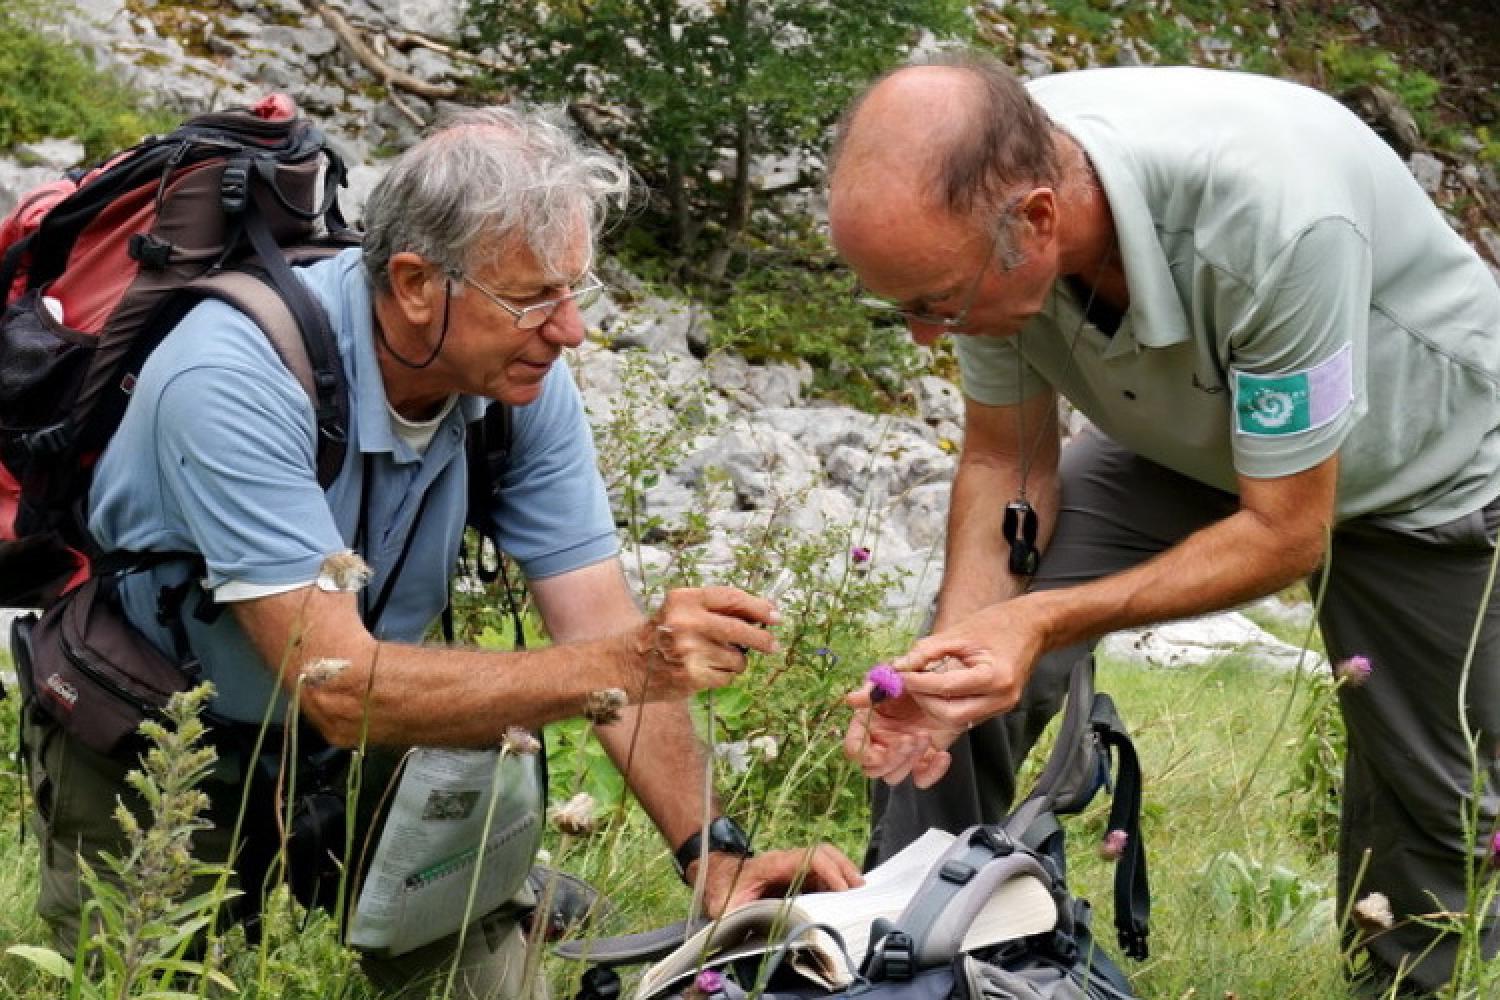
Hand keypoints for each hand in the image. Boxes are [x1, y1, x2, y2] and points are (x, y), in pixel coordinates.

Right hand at [627, 586, 779, 701]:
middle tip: (773, 645)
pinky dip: (722, 676)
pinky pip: (726, 677)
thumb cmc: (658, 636)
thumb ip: (715, 610)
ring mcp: (689, 650)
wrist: (625, 665)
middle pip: (740, 629)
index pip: (732, 598)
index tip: (774, 615)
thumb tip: (761, 614)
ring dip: (735, 662)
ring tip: (715, 660)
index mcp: (684, 599)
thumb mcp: (680, 611)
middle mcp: (687, 622)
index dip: (758, 607)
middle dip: (763, 639)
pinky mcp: (692, 675)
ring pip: (737, 658)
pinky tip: (705, 672)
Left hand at [690, 845, 863, 917]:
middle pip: (825, 854)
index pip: (810, 858)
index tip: (842, 890)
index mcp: (775, 864)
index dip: (829, 871)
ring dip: (845, 874)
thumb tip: (749, 928)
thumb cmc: (723, 888)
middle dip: (845, 868)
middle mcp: (789, 861)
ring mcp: (795, 867)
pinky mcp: (797, 876)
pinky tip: (845, 898)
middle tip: (860, 890)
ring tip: (859, 894)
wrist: (717, 876)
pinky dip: (837, 882)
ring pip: (828, 861)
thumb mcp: (725, 904)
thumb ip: (736, 914)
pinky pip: (822, 874)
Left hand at [841, 599, 1047, 785]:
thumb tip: (900, 666)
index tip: (898, 675)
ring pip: (956, 720)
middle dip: (923, 699)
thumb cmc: (999, 623)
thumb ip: (928, 650)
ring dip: (932, 705)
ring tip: (920, 683)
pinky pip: (965, 715)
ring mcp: (1001, 707)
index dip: (918, 682)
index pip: (947, 688)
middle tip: (907, 681)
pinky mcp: (997, 708)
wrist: (1034, 627)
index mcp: (995, 677)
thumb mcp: (959, 631)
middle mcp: (1001, 699)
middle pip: (950, 714)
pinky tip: (935, 689)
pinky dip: (945, 705)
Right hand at [843, 684, 960, 788]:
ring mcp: (902, 754)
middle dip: (892, 758)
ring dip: (909, 761)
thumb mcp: (894, 678)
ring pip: (894, 777)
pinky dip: (933, 773)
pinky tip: (942, 754)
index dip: (864, 754)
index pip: (854, 749)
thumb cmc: (915, 679)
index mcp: (867, 723)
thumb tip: (851, 699)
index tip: (881, 752)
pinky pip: (921, 780)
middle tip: (910, 738)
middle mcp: (881, 742)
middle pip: (873, 770)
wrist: (946, 686)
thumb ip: (874, 689)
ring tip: (925, 736)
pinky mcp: (923, 760)